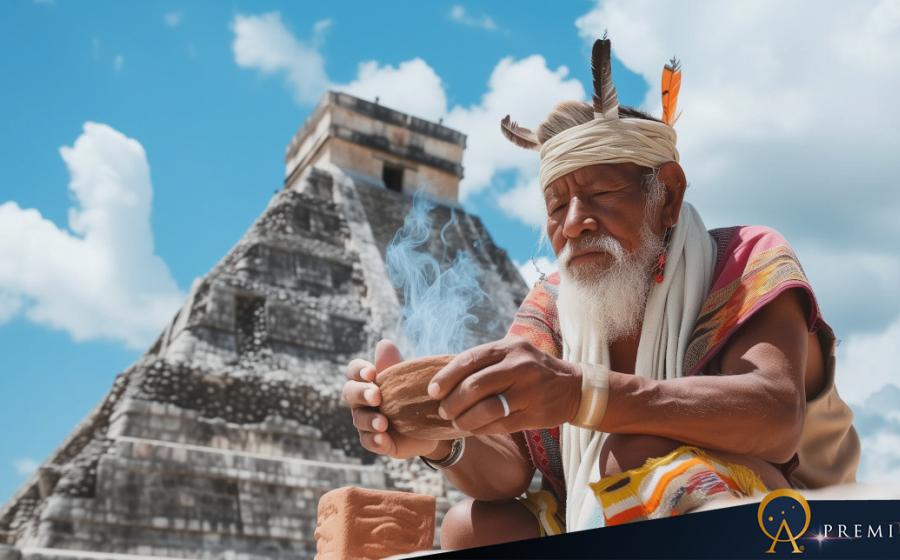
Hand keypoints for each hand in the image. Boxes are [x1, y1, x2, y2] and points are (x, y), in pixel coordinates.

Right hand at [342, 339, 441, 458]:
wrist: (430, 423)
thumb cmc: (412, 393)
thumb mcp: (406, 378)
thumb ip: (393, 364)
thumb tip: (384, 344)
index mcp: (366, 381)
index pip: (353, 371)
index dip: (358, 370)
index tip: (372, 372)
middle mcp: (361, 401)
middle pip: (350, 393)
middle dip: (361, 393)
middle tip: (376, 396)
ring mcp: (366, 422)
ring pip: (359, 420)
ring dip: (370, 420)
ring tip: (383, 423)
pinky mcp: (375, 441)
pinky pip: (368, 441)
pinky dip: (375, 440)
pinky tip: (383, 439)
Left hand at [427, 337, 581, 434]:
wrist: (573, 387)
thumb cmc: (531, 369)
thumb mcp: (512, 354)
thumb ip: (484, 362)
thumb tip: (444, 379)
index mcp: (509, 347)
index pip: (470, 359)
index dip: (447, 376)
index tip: (432, 390)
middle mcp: (520, 366)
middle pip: (475, 386)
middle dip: (453, 402)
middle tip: (443, 410)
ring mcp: (529, 390)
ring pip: (487, 409)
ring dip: (465, 419)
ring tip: (456, 422)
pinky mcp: (535, 413)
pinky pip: (500, 424)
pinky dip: (481, 429)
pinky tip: (474, 429)